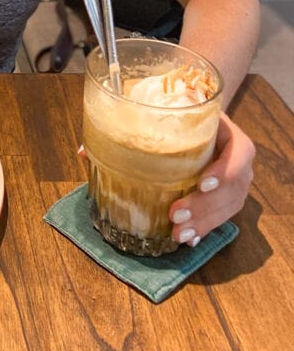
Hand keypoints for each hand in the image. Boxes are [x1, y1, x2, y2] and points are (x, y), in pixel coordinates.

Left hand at [169, 112, 254, 246]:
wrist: (199, 123)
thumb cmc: (186, 114)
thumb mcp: (181, 110)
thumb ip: (157, 120)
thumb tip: (110, 140)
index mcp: (234, 136)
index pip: (240, 155)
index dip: (224, 171)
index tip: (202, 184)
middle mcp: (240, 162)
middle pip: (232, 188)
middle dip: (204, 206)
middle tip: (176, 215)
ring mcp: (237, 183)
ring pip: (228, 207)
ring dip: (204, 223)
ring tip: (178, 234)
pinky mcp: (228, 199)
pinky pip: (221, 217)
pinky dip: (205, 229)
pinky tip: (189, 240)